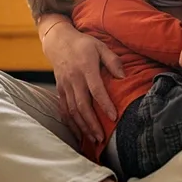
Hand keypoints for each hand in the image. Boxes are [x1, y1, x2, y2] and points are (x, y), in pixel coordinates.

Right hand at [41, 18, 123, 143]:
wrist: (58, 41)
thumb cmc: (83, 44)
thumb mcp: (100, 46)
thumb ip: (113, 60)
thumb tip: (123, 77)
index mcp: (85, 68)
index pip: (96, 89)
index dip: (104, 104)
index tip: (114, 117)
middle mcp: (73, 79)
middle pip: (82, 105)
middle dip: (92, 124)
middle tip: (102, 138)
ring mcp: (64, 86)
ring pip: (72, 111)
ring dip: (82, 127)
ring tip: (93, 140)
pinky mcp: (59, 90)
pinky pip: (63, 110)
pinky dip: (70, 124)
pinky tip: (78, 134)